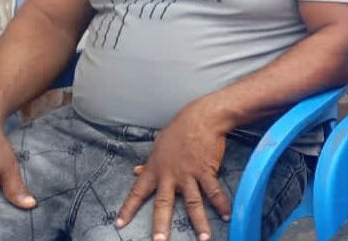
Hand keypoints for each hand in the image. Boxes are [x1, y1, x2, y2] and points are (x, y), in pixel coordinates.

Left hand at [115, 101, 229, 240]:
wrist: (202, 119)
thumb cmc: (179, 130)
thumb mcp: (158, 147)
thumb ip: (148, 163)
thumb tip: (135, 170)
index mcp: (154, 170)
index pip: (137, 192)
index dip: (127, 209)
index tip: (119, 224)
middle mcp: (170, 175)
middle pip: (164, 204)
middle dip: (161, 225)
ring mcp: (189, 175)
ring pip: (193, 203)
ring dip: (199, 222)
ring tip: (204, 239)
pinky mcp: (206, 171)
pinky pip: (214, 191)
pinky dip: (222, 204)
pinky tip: (227, 215)